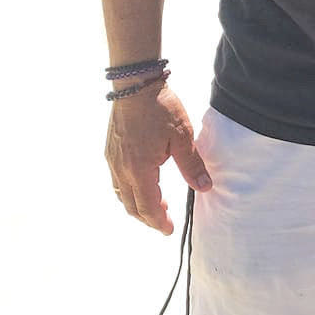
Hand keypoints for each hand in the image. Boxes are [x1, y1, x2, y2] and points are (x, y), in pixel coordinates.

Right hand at [105, 83, 210, 234]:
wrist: (135, 84)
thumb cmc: (160, 108)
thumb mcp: (182, 137)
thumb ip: (191, 165)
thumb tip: (204, 187)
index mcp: (139, 170)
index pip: (148, 207)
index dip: (159, 222)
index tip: (169, 229)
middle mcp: (122, 169)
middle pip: (132, 206)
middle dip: (148, 218)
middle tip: (164, 222)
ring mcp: (113, 160)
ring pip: (122, 195)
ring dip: (138, 205)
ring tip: (157, 205)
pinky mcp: (110, 151)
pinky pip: (116, 181)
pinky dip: (129, 191)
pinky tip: (141, 184)